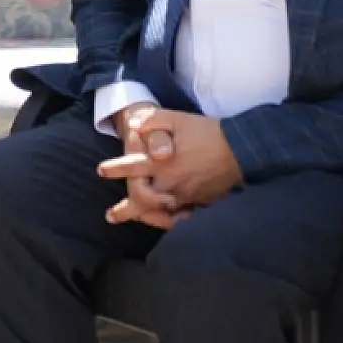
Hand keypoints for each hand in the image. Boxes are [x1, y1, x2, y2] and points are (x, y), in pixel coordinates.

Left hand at [99, 109, 241, 217]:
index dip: (115, 169)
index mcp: (162, 162)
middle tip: (110, 215)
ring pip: (159, 213)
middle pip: (142, 200)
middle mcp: (171, 182)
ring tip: (134, 224)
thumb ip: (153, 120)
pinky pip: (179, 217)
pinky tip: (161, 223)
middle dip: (125, 209)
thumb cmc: (207, 132)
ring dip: (144, 218)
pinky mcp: (199, 201)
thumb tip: (134, 125)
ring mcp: (185, 195)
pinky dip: (168, 221)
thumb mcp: (178, 118)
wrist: (241, 149)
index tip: (102, 170)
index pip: (132, 167)